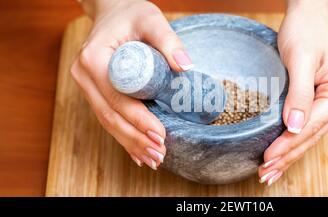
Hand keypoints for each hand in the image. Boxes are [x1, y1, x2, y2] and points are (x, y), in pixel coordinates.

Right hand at [70, 0, 192, 168]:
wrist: (113, 11)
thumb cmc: (131, 13)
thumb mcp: (151, 19)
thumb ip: (168, 40)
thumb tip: (185, 66)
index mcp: (94, 59)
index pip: (117, 98)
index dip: (139, 120)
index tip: (160, 135)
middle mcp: (84, 75)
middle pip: (110, 115)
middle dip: (135, 139)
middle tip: (159, 154)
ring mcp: (87, 85)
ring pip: (107, 121)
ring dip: (130, 143)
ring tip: (153, 159)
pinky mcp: (95, 91)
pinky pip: (108, 117)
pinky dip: (124, 137)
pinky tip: (138, 154)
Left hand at [258, 0, 327, 184]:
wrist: (308, 15)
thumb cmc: (306, 30)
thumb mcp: (302, 58)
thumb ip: (299, 92)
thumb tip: (293, 127)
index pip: (311, 126)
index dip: (288, 144)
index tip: (268, 157)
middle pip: (310, 136)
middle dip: (287, 156)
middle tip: (265, 174)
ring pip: (307, 136)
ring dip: (288, 155)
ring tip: (270, 172)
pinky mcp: (316, 102)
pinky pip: (304, 127)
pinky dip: (290, 142)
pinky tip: (280, 154)